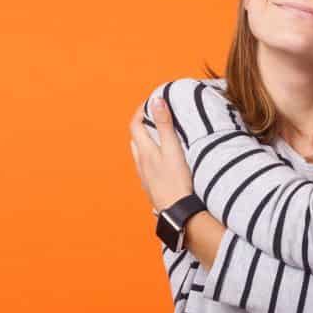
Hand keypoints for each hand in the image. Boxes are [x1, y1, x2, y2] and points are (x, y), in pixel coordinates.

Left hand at [128, 97, 194, 212]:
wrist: (177, 212)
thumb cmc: (176, 181)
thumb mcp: (173, 148)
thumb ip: (165, 124)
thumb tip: (156, 100)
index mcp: (144, 151)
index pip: (135, 125)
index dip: (141, 112)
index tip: (150, 104)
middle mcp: (141, 164)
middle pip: (135, 140)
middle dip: (142, 126)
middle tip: (154, 118)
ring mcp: (145, 177)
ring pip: (140, 155)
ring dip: (146, 144)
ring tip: (160, 139)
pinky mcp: (152, 187)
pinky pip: (147, 168)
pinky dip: (152, 158)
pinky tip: (163, 163)